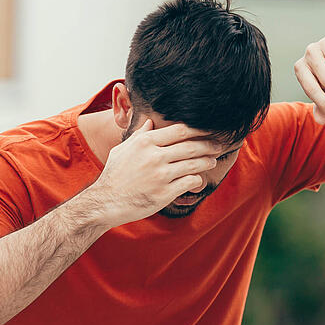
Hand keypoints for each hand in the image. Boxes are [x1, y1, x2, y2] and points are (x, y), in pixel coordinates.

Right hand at [89, 119, 221, 226]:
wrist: (106, 202)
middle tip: (218, 145)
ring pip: (193, 164)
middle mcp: (154, 157)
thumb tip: (150, 122)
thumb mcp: (123, 150)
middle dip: (208, 145)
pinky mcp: (164, 193)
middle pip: (190, 146)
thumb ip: (139, 135)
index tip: (207, 131)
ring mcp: (160, 175)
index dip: (198, 130)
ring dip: (206, 161)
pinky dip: (197, 180)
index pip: (179, 130)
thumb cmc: (114, 175)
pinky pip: (189, 182)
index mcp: (145, 143)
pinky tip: (198, 179)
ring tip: (212, 160)